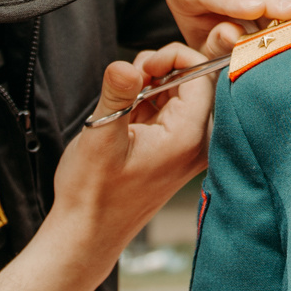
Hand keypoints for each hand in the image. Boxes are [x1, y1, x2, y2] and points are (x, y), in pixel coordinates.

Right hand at [49, 45, 214, 264]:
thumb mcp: (100, 138)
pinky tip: (128, 110)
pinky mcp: (172, 148)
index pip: (203, 76)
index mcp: (188, 137)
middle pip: (195, 81)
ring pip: (180, 92)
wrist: (88, 232)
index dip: (175, 58)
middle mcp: (196, 142)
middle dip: (163, 68)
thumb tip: (124, 64)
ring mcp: (186, 147)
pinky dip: (148, 99)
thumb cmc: (93, 194)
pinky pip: (169, 108)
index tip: (144, 65)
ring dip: (153, 82)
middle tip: (132, 78)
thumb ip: (117, 95)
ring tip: (126, 96)